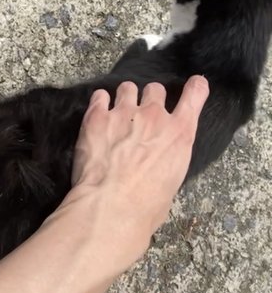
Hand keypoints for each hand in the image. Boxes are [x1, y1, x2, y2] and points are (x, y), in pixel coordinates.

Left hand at [65, 76, 209, 274]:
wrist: (112, 206)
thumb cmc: (146, 206)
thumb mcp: (171, 184)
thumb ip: (167, 162)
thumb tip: (157, 167)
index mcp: (180, 134)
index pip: (194, 95)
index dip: (194, 88)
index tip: (193, 86)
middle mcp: (155, 117)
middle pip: (156, 90)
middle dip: (150, 100)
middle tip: (141, 116)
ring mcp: (125, 113)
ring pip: (127, 88)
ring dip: (124, 98)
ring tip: (117, 114)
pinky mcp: (97, 118)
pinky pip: (99, 97)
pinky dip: (99, 103)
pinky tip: (97, 113)